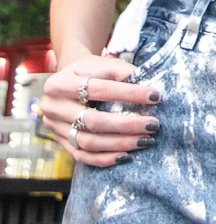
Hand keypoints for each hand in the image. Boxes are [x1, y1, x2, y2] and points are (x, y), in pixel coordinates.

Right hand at [39, 54, 161, 167]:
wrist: (68, 80)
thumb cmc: (91, 70)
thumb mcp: (104, 64)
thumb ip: (124, 73)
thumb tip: (151, 91)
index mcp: (60, 83)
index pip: (98, 89)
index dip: (128, 93)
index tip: (154, 96)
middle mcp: (53, 107)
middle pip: (92, 121)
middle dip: (126, 125)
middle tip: (152, 125)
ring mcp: (54, 128)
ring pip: (88, 142)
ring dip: (119, 144)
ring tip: (145, 141)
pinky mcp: (60, 143)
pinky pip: (83, 157)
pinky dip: (105, 159)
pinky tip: (126, 156)